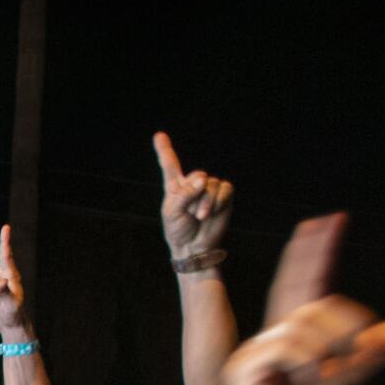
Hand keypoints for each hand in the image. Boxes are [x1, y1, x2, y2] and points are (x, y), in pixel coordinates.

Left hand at [154, 132, 234, 259]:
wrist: (195, 248)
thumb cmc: (179, 231)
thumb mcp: (172, 213)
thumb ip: (184, 194)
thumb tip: (203, 179)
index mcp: (175, 186)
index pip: (170, 165)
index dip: (165, 150)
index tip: (159, 136)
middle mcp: (193, 184)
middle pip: (197, 175)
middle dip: (194, 196)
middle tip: (191, 214)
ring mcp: (209, 189)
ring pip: (211, 184)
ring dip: (206, 203)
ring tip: (200, 217)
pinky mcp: (224, 196)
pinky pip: (225, 189)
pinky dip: (218, 202)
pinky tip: (212, 212)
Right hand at [213, 216, 384, 384]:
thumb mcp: (349, 379)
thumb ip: (379, 350)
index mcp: (298, 331)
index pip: (308, 282)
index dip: (317, 252)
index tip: (330, 220)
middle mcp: (277, 330)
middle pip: (303, 286)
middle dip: (318, 255)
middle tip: (335, 227)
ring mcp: (261, 343)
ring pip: (307, 319)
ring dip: (330, 343)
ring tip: (330, 371)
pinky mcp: (251, 361)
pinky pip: (288, 344)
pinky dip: (308, 360)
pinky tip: (309, 376)